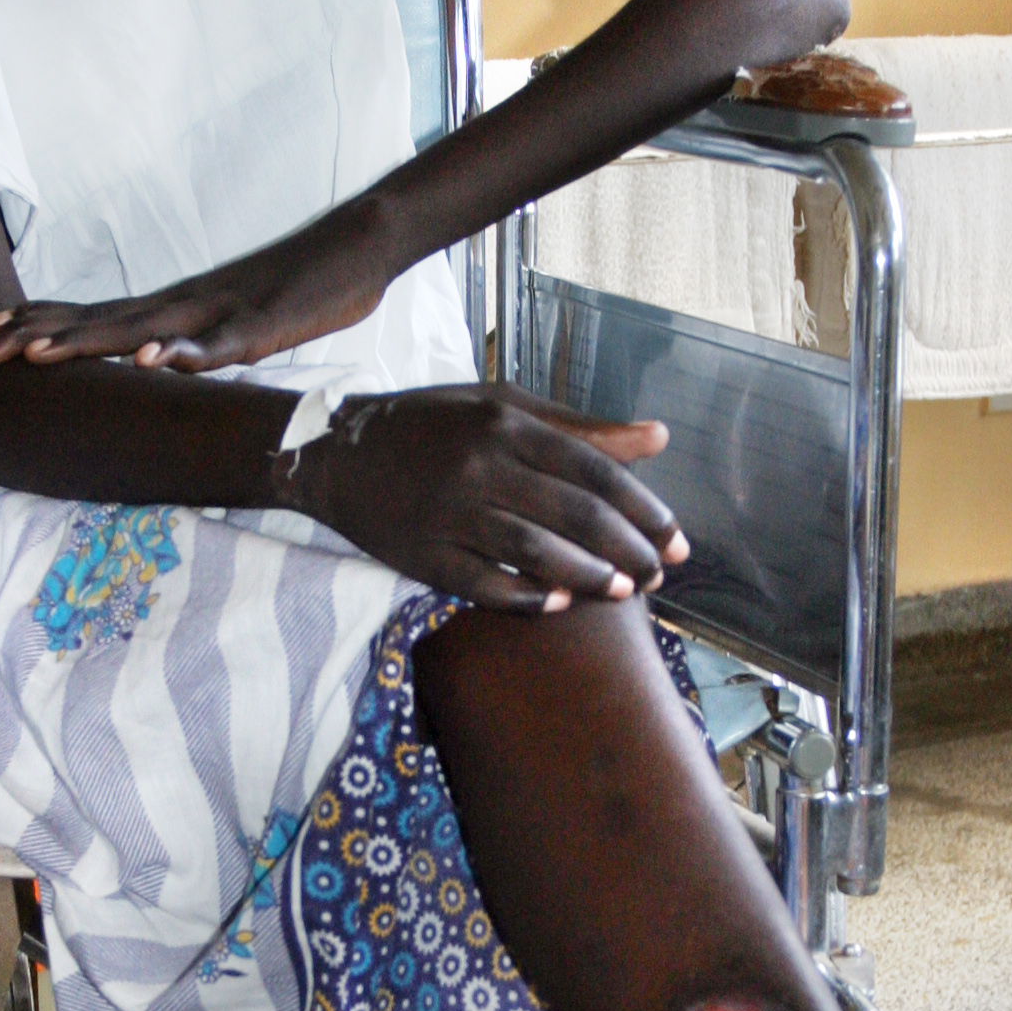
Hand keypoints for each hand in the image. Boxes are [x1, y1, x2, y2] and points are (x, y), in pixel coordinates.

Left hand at [0, 207, 393, 375]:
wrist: (358, 243)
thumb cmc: (299, 285)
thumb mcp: (236, 319)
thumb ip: (198, 339)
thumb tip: (161, 362)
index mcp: (178, 306)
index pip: (98, 314)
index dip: (44, 323)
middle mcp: (186, 303)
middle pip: (101, 321)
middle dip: (38, 337)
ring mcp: (221, 312)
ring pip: (146, 329)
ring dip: (91, 341)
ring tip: (38, 353)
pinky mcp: (263, 323)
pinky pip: (220, 342)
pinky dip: (184, 352)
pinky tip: (152, 361)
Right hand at [289, 387, 688, 612]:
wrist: (336, 452)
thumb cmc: (432, 426)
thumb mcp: (501, 407)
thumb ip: (580, 427)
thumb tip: (660, 437)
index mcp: (505, 422)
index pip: (593, 468)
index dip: (642, 507)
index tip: (674, 537)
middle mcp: (481, 464)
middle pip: (573, 514)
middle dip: (628, 549)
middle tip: (659, 574)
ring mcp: (450, 511)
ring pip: (535, 551)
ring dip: (588, 577)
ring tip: (623, 592)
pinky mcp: (422, 554)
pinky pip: (484, 583)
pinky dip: (527, 596)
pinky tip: (560, 603)